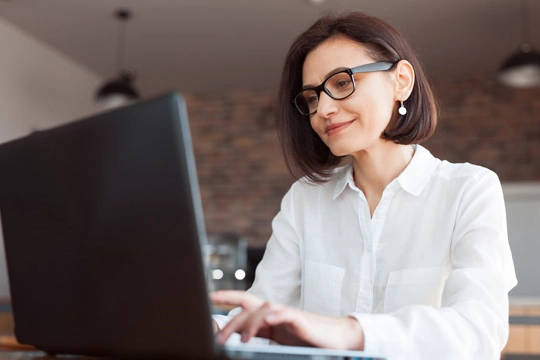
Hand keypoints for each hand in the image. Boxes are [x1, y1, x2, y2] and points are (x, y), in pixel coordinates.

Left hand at [209, 290, 363, 349]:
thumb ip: (261, 334)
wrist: (333, 337)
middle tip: (218, 335)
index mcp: (268, 315)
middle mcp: (274, 310)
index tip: (209, 297)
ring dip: (249, 324)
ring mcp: (286, 313)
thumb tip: (239, 338)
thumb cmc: (305, 337)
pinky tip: (265, 322)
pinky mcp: (298, 319)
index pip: (243, 302)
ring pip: (262, 310)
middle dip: (231, 316)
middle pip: (248, 305)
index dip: (226, 297)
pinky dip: (272, 317)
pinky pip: (283, 314)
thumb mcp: (278, 337)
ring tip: (240, 340)